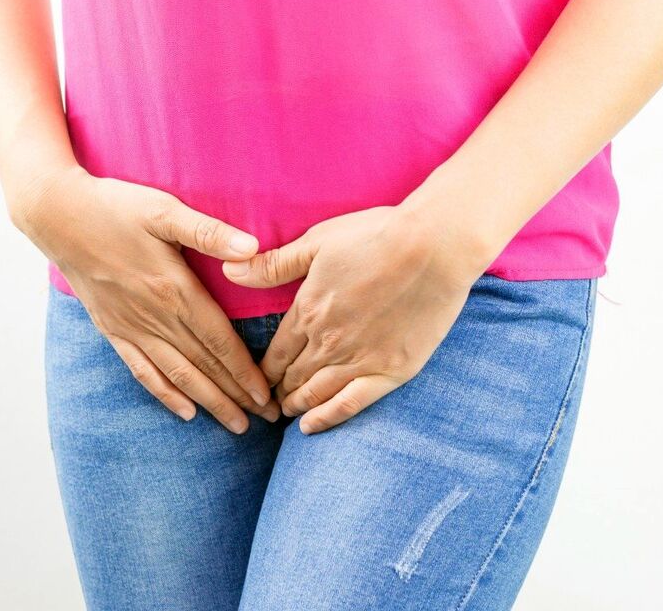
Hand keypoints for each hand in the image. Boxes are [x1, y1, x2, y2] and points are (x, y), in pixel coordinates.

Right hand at [15, 165, 279, 432]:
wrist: (56, 216)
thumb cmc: (114, 207)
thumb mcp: (163, 210)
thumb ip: (209, 232)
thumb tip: (253, 248)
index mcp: (174, 290)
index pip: (219, 341)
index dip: (245, 371)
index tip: (266, 396)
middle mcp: (155, 317)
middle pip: (204, 366)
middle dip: (237, 396)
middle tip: (268, 419)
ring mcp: (131, 327)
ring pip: (178, 375)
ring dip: (209, 402)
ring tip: (235, 424)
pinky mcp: (112, 329)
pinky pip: (142, 370)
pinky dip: (165, 394)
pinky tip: (185, 412)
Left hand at [222, 204, 486, 433]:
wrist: (434, 247)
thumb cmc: (376, 235)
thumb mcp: (317, 241)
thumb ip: (272, 264)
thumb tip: (228, 269)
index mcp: (308, 310)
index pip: (276, 351)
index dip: (263, 369)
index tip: (256, 379)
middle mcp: (328, 340)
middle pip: (293, 375)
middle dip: (277, 390)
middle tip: (267, 402)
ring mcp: (359, 358)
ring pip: (316, 392)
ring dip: (296, 404)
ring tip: (286, 412)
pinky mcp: (391, 370)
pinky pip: (350, 403)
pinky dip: (327, 417)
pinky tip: (310, 427)